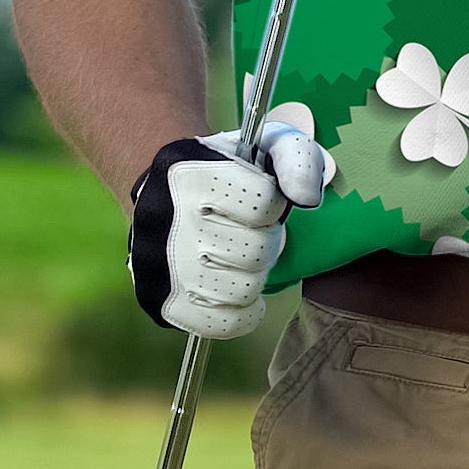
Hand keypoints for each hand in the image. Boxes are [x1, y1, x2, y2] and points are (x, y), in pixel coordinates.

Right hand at [126, 122, 329, 337]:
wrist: (165, 190)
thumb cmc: (230, 168)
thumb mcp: (267, 144)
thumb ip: (299, 160)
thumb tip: (308, 200)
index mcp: (193, 176)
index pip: (264, 204)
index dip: (274, 203)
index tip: (262, 199)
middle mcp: (169, 223)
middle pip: (256, 251)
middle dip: (267, 240)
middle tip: (253, 231)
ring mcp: (160, 269)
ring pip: (243, 290)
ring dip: (255, 274)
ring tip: (243, 257)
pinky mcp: (161, 303)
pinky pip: (222, 325)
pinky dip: (242, 312)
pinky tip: (239, 288)